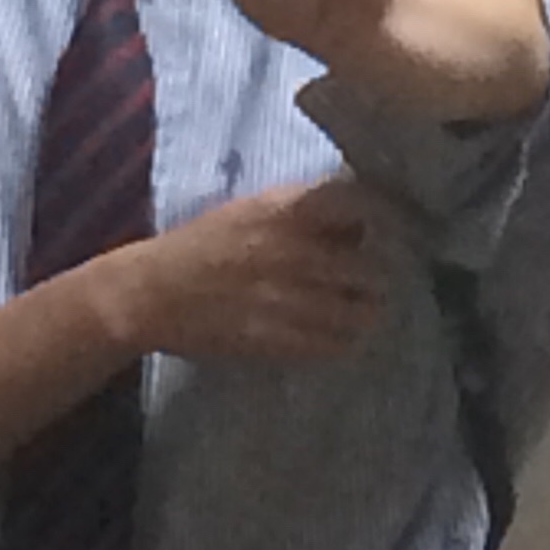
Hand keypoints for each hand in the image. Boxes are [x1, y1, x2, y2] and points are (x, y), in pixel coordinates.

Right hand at [123, 181, 385, 361]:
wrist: (153, 291)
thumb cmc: (202, 243)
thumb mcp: (253, 209)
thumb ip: (302, 212)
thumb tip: (354, 225)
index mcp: (285, 210)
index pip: (358, 205)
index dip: (385, 218)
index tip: (396, 229)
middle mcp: (294, 250)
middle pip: (367, 266)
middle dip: (380, 275)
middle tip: (383, 280)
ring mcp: (288, 298)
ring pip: (357, 311)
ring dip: (366, 311)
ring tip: (366, 311)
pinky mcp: (278, 339)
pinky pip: (332, 344)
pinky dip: (343, 340)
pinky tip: (341, 335)